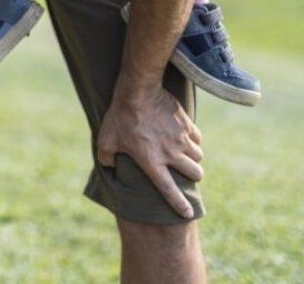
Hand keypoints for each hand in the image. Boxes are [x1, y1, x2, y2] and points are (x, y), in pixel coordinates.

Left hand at [96, 82, 203, 218]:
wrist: (138, 90)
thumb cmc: (120, 116)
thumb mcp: (105, 138)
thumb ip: (106, 157)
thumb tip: (109, 166)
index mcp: (152, 162)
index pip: (169, 190)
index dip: (180, 204)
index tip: (188, 213)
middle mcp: (170, 153)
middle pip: (195, 174)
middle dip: (193, 176)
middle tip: (187, 172)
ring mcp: (180, 138)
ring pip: (198, 157)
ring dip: (194, 158)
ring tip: (185, 154)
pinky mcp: (186, 124)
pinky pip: (197, 138)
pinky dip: (194, 141)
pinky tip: (185, 137)